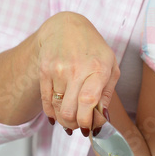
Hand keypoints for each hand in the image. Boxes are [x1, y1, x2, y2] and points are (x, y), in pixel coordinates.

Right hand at [36, 12, 119, 134]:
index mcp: (98, 68)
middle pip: (70, 111)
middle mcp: (77, 69)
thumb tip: (103, 120)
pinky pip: (46, 101)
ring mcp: (58, 69)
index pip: (88, 101)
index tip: (89, 129)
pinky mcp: (44, 70)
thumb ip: (107, 94)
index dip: (87, 121)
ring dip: (64, 120)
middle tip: (79, 127)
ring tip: (70, 120)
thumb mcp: (110, 66)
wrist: (66, 27)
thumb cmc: (93, 49)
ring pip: (58, 108)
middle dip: (75, 125)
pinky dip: (51, 113)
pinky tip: (57, 116)